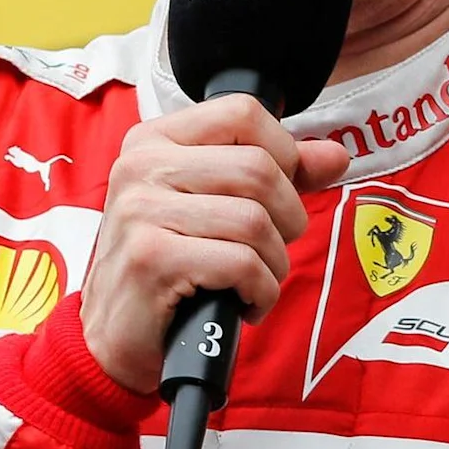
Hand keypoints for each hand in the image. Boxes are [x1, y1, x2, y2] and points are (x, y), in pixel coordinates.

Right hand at [82, 94, 352, 393]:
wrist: (113, 335)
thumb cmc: (166, 266)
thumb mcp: (211, 207)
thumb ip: (274, 175)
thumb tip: (335, 155)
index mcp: (154, 141)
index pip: (243, 113)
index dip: (283, 152)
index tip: (278, 193)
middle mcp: (141, 166)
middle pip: (258, 169)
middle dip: (286, 218)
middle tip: (270, 248)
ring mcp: (141, 211)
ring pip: (255, 221)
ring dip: (273, 264)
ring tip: (253, 280)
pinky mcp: (151, 258)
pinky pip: (242, 264)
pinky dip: (260, 292)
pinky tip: (242, 302)